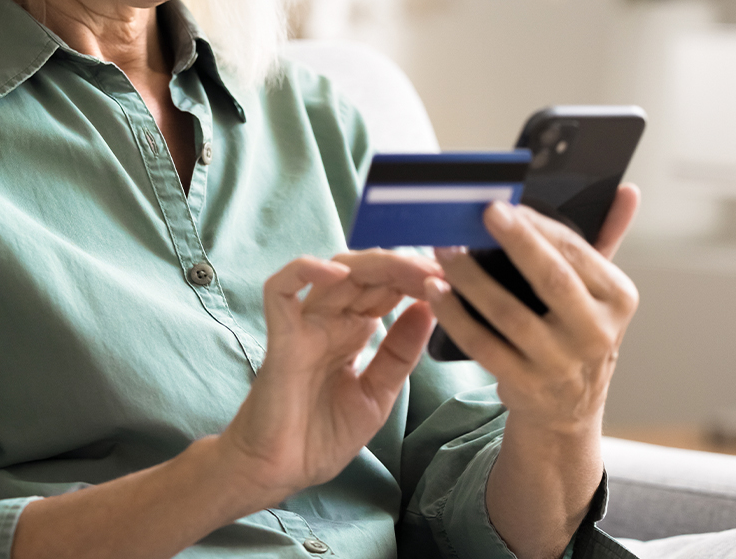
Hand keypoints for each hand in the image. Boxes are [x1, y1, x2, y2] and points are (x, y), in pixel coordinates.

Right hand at [215, 250, 440, 503]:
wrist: (281, 471)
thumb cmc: (321, 435)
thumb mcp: (377, 393)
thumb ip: (399, 353)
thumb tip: (429, 308)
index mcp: (352, 331)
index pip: (386, 287)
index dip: (417, 278)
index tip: (454, 281)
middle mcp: (329, 320)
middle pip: (367, 272)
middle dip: (407, 266)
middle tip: (442, 270)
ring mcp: (304, 324)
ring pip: (335, 270)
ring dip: (377, 263)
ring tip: (412, 269)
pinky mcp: (281, 336)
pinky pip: (281, 289)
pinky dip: (305, 271)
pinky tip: (340, 274)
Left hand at [424, 184, 640, 433]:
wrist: (569, 408)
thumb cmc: (577, 333)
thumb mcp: (600, 292)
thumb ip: (608, 238)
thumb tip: (626, 191)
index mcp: (618, 299)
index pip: (576, 251)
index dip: (538, 225)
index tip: (505, 203)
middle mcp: (596, 332)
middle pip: (551, 278)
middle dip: (516, 241)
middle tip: (483, 211)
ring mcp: (561, 363)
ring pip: (509, 312)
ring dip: (470, 277)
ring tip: (445, 248)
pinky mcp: (526, 384)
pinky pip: (482, 344)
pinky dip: (455, 315)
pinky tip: (435, 290)